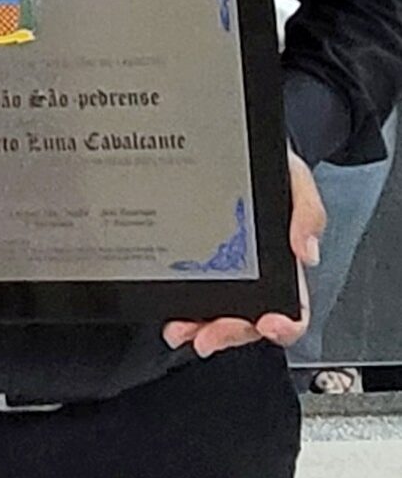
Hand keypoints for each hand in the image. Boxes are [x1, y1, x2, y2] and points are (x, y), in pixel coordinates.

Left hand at [163, 150, 322, 357]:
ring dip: (200, 327)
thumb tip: (307, 252)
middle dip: (228, 333)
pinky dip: (181, 305)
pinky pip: (191, 289)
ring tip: (181, 330)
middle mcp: (254, 272)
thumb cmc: (269, 165)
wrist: (235, 140)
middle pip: (247, 319)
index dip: (283, 324)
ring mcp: (224, 268)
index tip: (269, 325)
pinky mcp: (196, 258)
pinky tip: (170, 310)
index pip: (291, 307)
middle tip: (208, 336)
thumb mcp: (295, 178)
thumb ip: (307, 212)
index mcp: (282, 261)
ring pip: (216, 311)